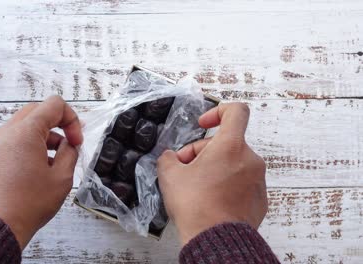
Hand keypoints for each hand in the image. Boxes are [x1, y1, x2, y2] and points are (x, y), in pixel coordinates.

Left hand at [0, 96, 82, 249]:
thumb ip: (70, 152)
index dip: (72, 120)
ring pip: (28, 124)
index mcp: (26, 131)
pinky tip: (43, 164)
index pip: (54, 105)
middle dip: (59, 124)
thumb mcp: (62, 176)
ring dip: (47, 134)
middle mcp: (8, 131)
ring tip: (58, 159)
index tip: (76, 141)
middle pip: (39, 110)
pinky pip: (17, 137)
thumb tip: (70, 144)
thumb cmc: (30, 202)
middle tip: (71, 143)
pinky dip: (33, 142)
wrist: (0, 224)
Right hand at [157, 103, 266, 244]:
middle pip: (226, 143)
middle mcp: (250, 160)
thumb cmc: (196, 207)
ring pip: (233, 164)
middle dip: (203, 152)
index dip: (217, 112)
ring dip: (214, 169)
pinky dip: (226, 186)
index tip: (203, 125)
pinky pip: (242, 183)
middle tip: (184, 169)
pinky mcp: (259, 199)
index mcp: (231, 146)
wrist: (215, 241)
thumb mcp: (170, 175)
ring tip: (195, 187)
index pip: (236, 112)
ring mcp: (258, 181)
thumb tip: (170, 158)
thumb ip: (169, 158)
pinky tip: (209, 201)